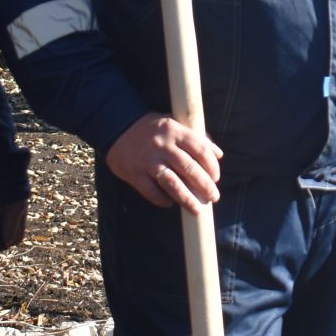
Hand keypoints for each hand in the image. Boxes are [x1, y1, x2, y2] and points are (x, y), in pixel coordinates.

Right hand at [105, 112, 223, 212]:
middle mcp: (162, 145)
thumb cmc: (152, 128)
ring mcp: (147, 160)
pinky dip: (161, 199)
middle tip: (214, 197)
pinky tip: (170, 204)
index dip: (211, 166)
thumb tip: (218, 154)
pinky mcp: (134, 173)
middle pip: (188, 168)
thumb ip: (196, 138)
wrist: (117, 126)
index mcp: (175, 131)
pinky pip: (151, 191)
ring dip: (186, 198)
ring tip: (197, 210)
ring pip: (171, 182)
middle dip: (204, 185)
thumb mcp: (174, 125)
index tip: (216, 178)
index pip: (200, 150)